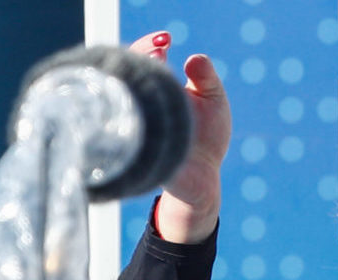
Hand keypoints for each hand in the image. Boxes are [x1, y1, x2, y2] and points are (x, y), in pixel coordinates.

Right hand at [129, 31, 230, 243]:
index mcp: (154, 91)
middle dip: (140, 59)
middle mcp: (140, 108)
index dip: (147, 47)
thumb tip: (194, 59)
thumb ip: (206, 78)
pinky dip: (143, 118)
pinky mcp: (140, 154)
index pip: (138, 61)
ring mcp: (136, 130)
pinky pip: (132, 135)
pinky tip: (158, 106)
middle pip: (125, 75)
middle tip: (160, 49)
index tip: (166, 41)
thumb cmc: (206, 138)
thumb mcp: (213, 101)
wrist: (203, 181)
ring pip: (124, 100)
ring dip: (141, 84)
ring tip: (159, 69)